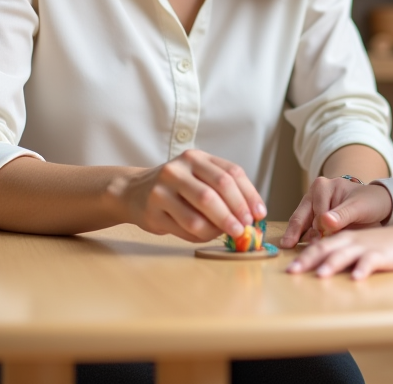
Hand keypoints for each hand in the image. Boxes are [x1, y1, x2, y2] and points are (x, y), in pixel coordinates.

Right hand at [106, 149, 266, 242]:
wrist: (133, 191)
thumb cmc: (176, 187)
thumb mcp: (198, 177)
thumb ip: (222, 190)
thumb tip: (252, 215)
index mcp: (196, 158)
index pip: (230, 173)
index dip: (249, 195)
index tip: (259, 214)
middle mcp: (179, 169)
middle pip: (215, 191)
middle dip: (236, 212)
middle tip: (246, 228)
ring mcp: (163, 189)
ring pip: (199, 213)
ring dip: (220, 227)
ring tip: (230, 234)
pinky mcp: (153, 210)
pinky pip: (185, 227)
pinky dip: (202, 235)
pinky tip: (207, 235)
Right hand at [279, 179, 392, 247]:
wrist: (376, 204)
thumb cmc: (369, 202)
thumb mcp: (359, 207)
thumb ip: (343, 215)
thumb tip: (325, 222)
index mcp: (322, 186)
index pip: (317, 213)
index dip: (322, 229)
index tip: (326, 240)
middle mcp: (312, 195)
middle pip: (300, 217)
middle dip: (295, 234)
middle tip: (287, 246)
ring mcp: (311, 208)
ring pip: (300, 226)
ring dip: (301, 239)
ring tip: (296, 251)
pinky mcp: (312, 220)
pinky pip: (304, 231)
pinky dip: (304, 241)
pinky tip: (304, 251)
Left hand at [286, 222, 392, 279]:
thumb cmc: (377, 245)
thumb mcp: (355, 246)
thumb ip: (337, 253)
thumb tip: (315, 267)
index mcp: (342, 238)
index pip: (319, 246)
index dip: (303, 256)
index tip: (289, 269)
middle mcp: (350, 240)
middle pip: (326, 248)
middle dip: (308, 259)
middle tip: (293, 271)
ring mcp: (365, 247)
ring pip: (346, 254)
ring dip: (333, 264)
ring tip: (321, 275)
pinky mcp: (381, 255)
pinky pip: (370, 262)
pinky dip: (362, 269)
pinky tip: (356, 278)